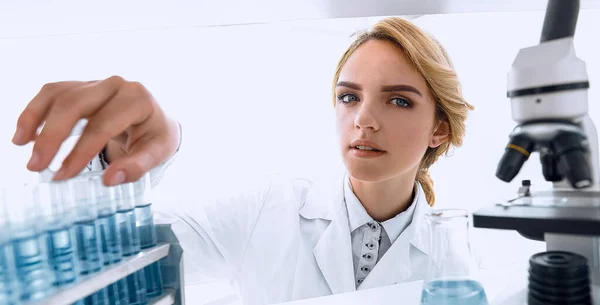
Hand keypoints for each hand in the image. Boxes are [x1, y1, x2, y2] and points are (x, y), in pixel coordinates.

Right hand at [12, 76, 180, 185]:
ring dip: (36, 120)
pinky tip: (24, 133)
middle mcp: (116, 85)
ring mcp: (97, 83)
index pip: (103, 125)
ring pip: (59, 95)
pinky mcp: (82, 86)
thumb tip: (111, 179)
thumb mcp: (158, 152)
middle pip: (75, 104)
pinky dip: (35, 110)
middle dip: (52, 136)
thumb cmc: (156, 135)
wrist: (156, 119)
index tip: (63, 175)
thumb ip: (138, 166)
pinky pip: (53, 92)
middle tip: (36, 165)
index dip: (81, 151)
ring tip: (22, 146)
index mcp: (138, 100)